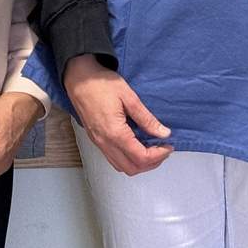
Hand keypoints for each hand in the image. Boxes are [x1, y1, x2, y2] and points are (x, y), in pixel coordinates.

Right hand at [63, 55, 170, 175]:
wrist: (79, 79)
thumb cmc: (102, 84)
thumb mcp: (129, 97)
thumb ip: (146, 118)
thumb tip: (163, 133)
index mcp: (115, 133)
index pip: (141, 157)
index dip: (158, 155)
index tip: (168, 145)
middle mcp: (105, 143)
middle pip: (132, 168)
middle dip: (151, 163)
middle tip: (162, 149)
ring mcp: (98, 143)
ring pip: (121, 167)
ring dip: (139, 164)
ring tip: (151, 149)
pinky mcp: (95, 140)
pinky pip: (113, 159)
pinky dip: (127, 159)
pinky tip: (135, 145)